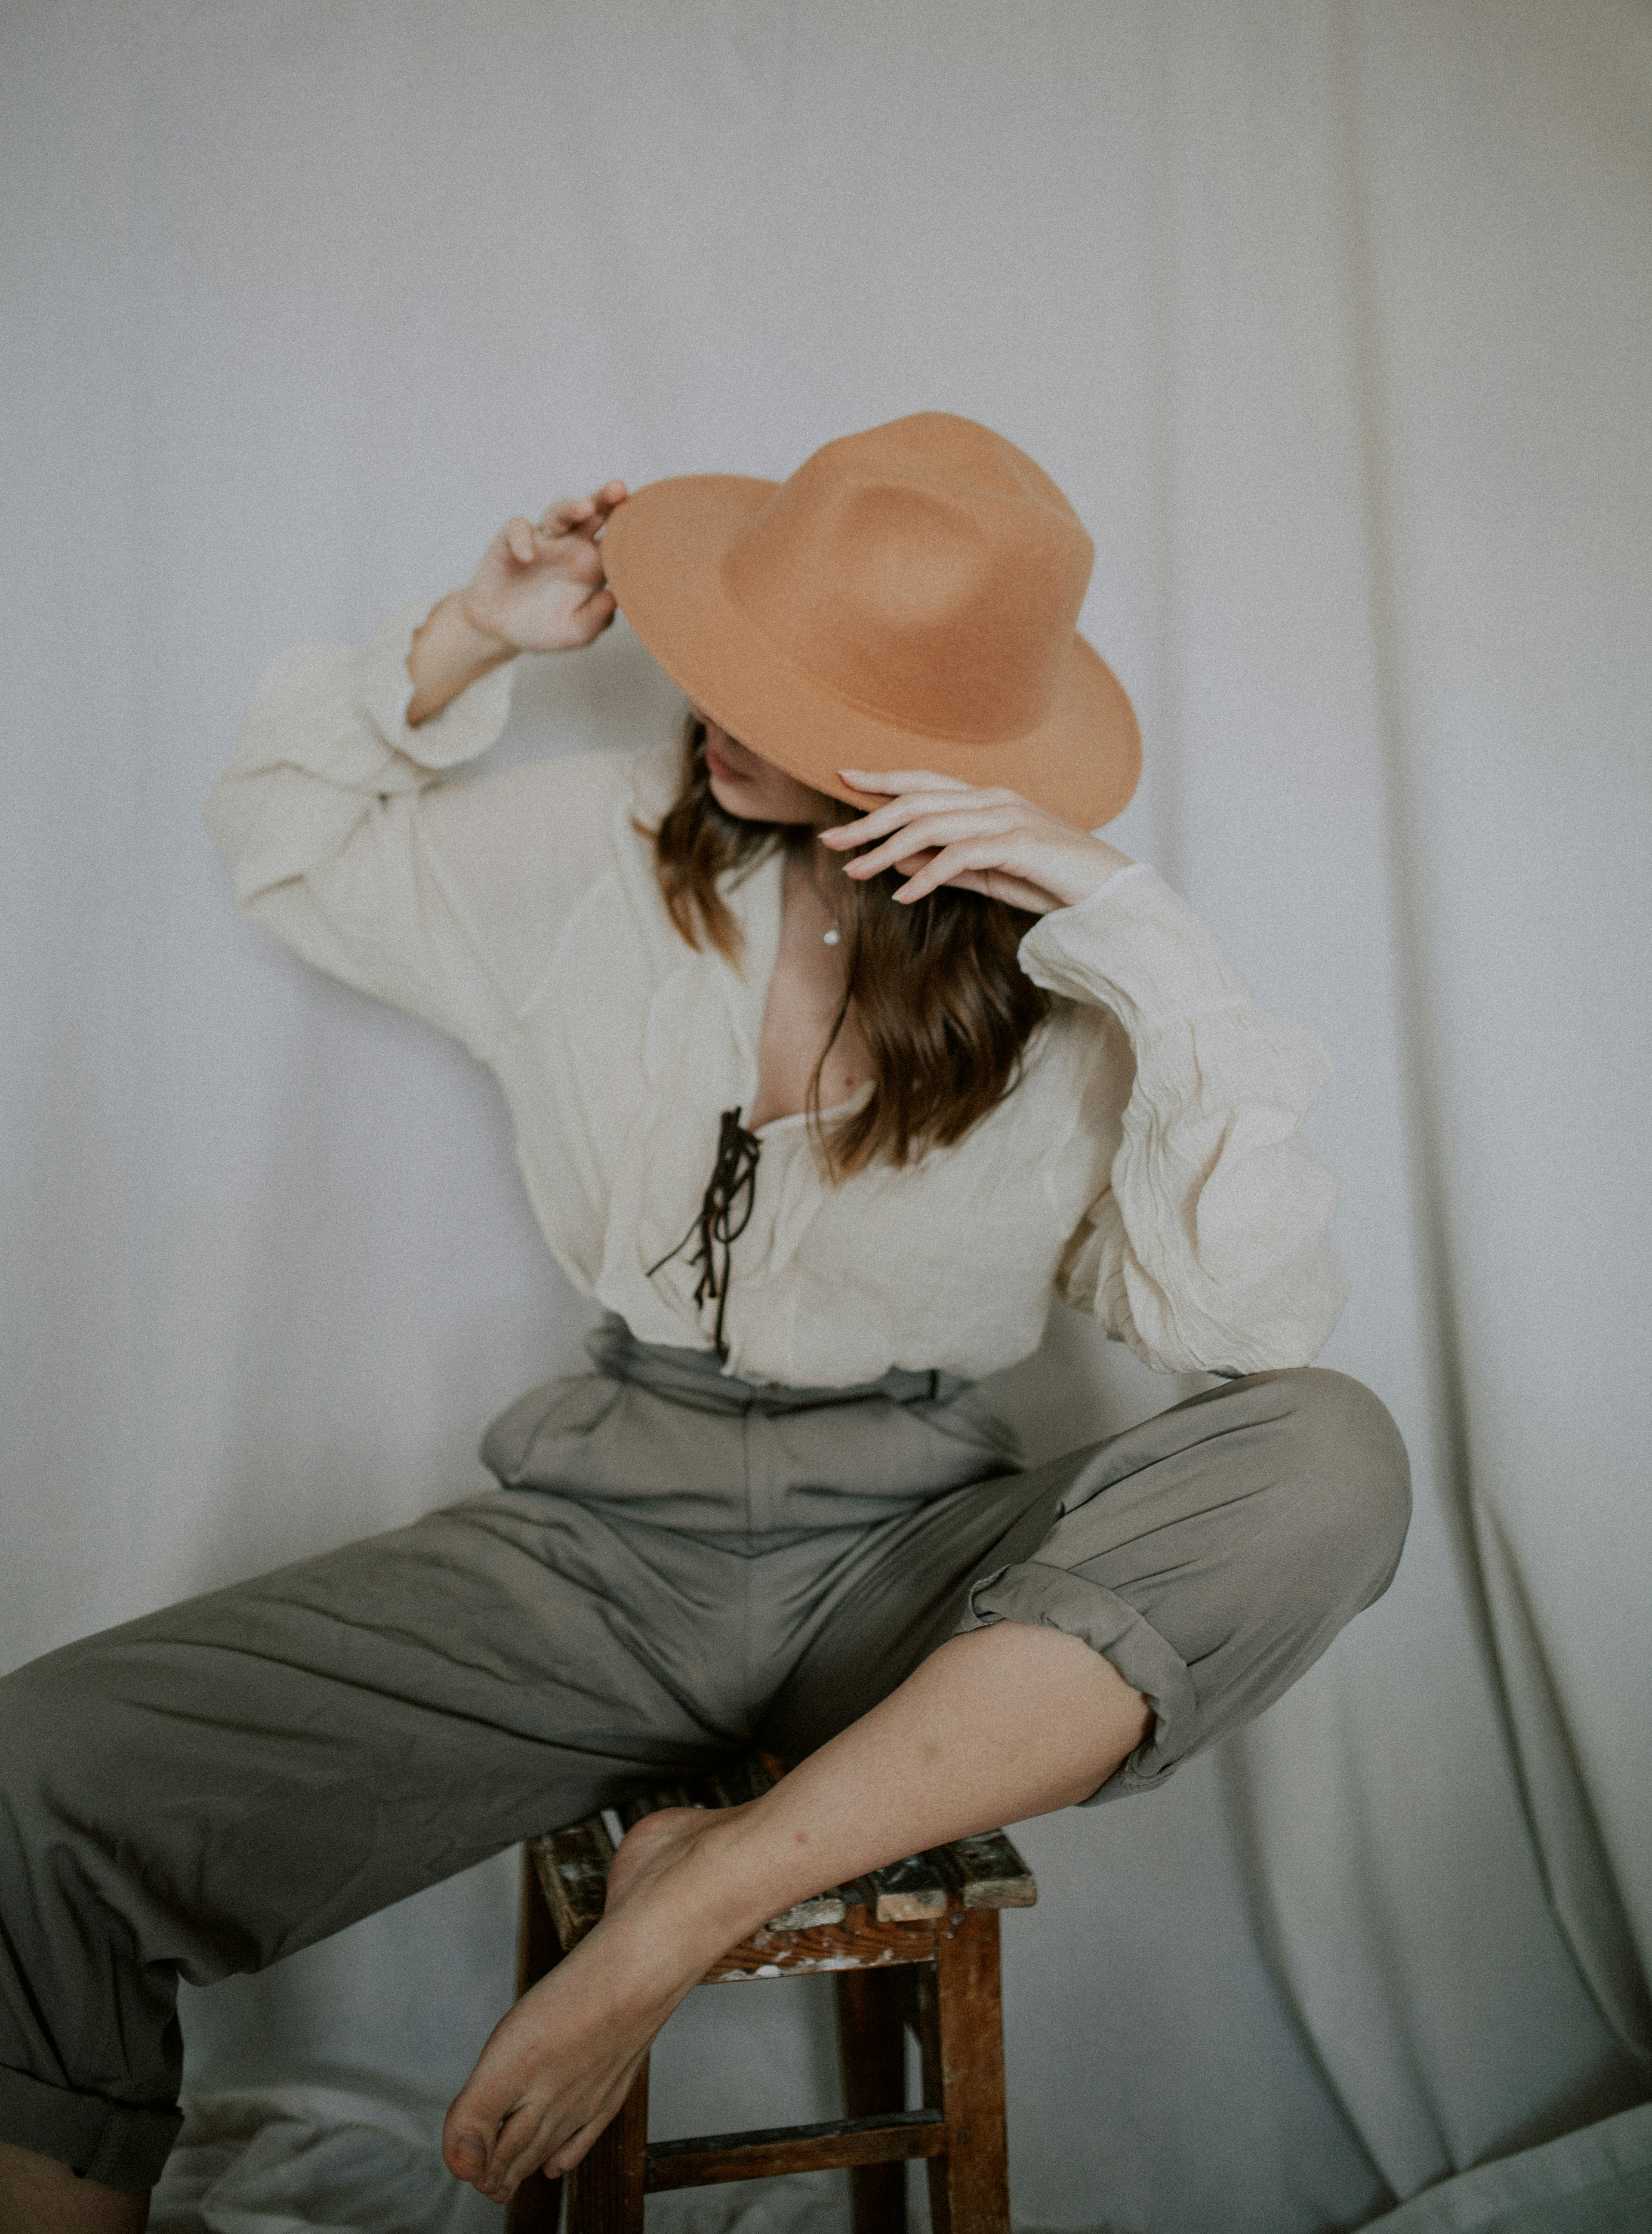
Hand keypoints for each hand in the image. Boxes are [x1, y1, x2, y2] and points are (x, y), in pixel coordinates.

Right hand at [461, 481, 627, 653]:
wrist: (501, 631)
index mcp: (593, 564)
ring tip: (585, 508)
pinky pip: (518, 529)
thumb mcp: (575, 632)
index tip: (648, 522)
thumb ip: (596, 618)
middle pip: (593, 513)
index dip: (630, 529)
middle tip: (620, 489)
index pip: (617, 539)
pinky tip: (527, 557)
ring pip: (559, 512)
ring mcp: (543, 539)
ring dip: (572, 507)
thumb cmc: (545, 628)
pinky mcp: (511, 540)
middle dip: (606, 499)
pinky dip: (522, 539)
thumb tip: (615, 598)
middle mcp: (572, 545)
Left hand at [818, 768, 1132, 915]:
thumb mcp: (987, 875)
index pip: (925, 780)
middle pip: (918, 800)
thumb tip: (898, 864)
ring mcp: (1008, 818)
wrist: (1110, 892)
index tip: (844, 779)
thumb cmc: (1051, 882)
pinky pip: (961, 855)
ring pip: (931, 825)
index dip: (884, 778)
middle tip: (831, 842)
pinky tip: (904, 896)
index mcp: (987, 799)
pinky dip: (927, 875)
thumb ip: (946, 866)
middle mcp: (994, 799)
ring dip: (887, 851)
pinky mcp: (1020, 845)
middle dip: (869, 820)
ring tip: (856, 874)